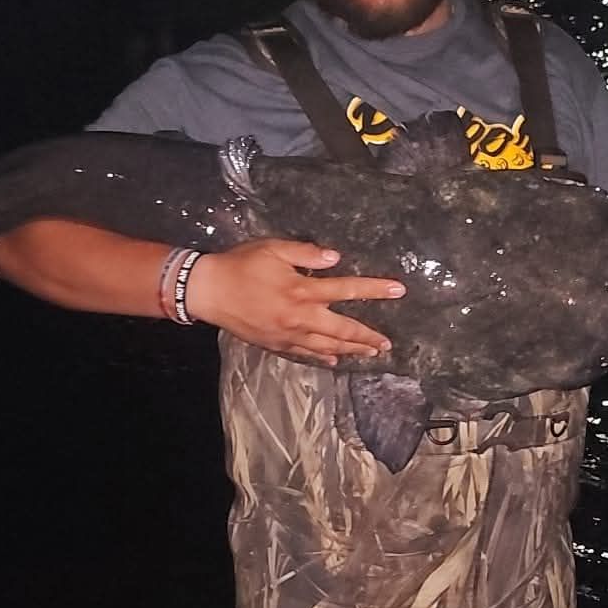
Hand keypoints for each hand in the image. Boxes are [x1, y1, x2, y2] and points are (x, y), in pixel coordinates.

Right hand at [186, 239, 405, 363]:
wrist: (208, 291)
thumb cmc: (240, 265)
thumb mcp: (273, 249)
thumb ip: (306, 253)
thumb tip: (335, 258)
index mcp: (303, 290)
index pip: (347, 289)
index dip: (375, 290)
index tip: (399, 291)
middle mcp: (300, 316)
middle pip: (343, 329)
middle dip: (368, 336)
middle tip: (387, 343)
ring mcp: (288, 335)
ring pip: (327, 346)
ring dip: (351, 350)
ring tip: (370, 353)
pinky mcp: (275, 344)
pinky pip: (305, 353)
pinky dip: (322, 356)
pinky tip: (334, 359)